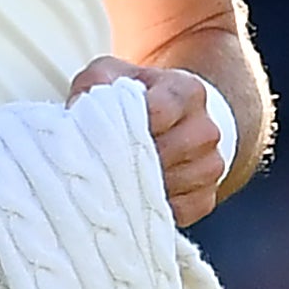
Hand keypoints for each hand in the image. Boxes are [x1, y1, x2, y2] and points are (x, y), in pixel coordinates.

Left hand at [70, 56, 228, 227]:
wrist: (165, 123)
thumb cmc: (131, 99)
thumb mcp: (108, 77)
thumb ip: (94, 84)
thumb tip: (78, 110)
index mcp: (186, 91)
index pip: (160, 110)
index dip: (128, 123)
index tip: (104, 132)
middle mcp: (205, 128)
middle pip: (170, 150)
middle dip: (132, 159)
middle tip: (102, 163)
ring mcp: (210, 164)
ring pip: (178, 183)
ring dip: (143, 187)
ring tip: (115, 183)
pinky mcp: (206, 196)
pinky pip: (183, 211)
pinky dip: (155, 211)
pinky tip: (134, 202)